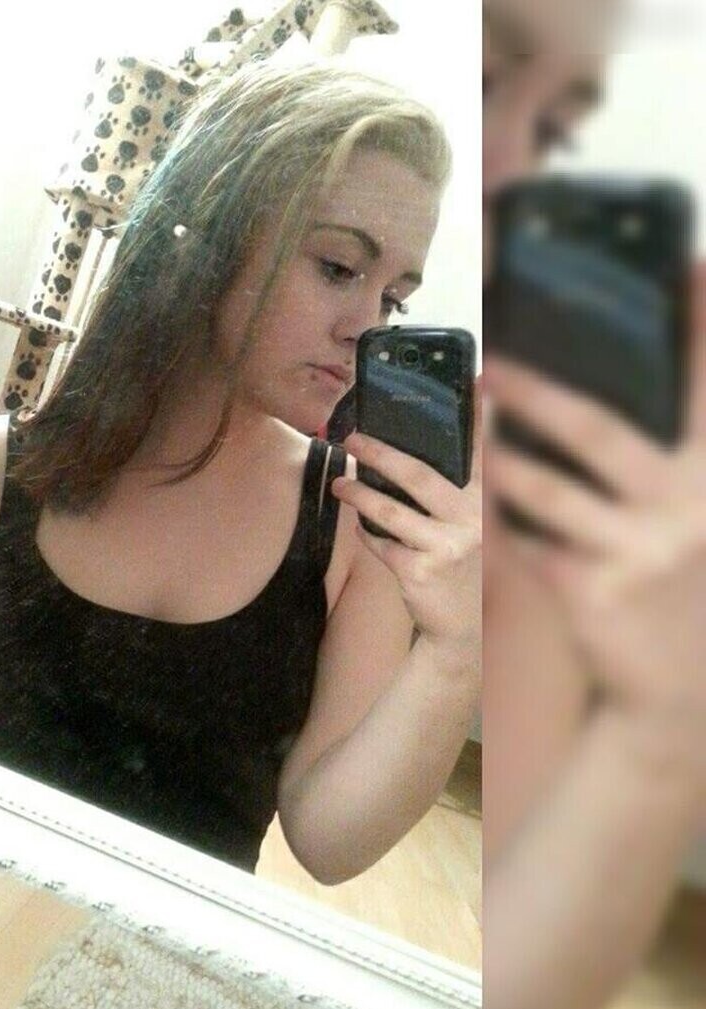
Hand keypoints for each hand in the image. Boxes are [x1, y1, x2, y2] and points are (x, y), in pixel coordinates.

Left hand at [331, 382, 482, 670]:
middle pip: (419, 476)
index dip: (482, 418)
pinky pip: (381, 543)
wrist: (464, 630)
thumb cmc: (462, 565)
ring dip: (359, 493)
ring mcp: (448, 548)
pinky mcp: (421, 571)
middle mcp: (476, 523)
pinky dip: (368, 534)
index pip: (484, 453)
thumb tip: (427, 446)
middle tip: (352, 438)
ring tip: (339, 482)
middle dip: (381, 452)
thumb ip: (461, 490)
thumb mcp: (473, 527)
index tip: (477, 381)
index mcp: (490, 504)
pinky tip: (364, 528)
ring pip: (390, 510)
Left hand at [485, 265, 705, 792]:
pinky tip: (470, 503)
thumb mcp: (695, 517)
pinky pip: (525, 537)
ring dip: (495, 457)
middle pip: (602, 432)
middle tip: (494, 364)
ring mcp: (639, 552)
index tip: (689, 267)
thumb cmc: (681, 582)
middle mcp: (690, 509)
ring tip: (466, 435)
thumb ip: (670, 462)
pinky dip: (497, 515)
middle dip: (542, 391)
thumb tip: (618, 400)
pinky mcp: (592, 589)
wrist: (681, 691)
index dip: (703, 328)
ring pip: (546, 488)